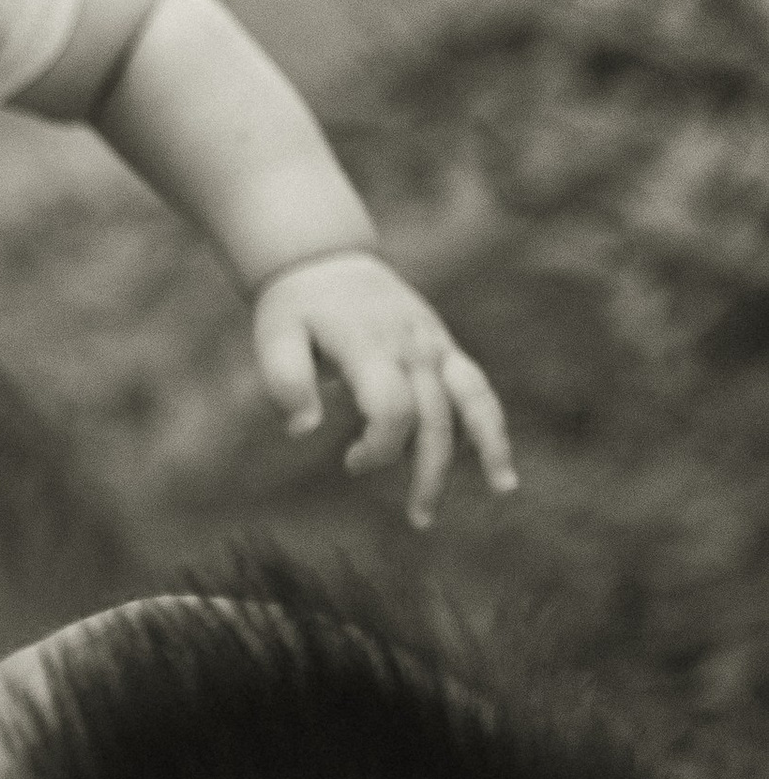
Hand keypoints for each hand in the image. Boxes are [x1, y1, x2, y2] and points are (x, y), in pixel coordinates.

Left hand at [251, 251, 516, 528]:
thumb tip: (302, 429)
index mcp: (369, 345)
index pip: (392, 408)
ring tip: (503, 490)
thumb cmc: (295, 307)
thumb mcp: (275, 337)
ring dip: (489, 446)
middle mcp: (411, 346)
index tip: (351, 462)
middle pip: (435, 418)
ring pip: (473, 399)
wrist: (326, 259)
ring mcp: (433, 345)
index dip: (379, 447)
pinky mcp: (444, 346)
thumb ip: (286, 381)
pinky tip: (500, 463)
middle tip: (419, 519)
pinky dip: (492, 423)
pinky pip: (477, 387)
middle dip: (431, 472)